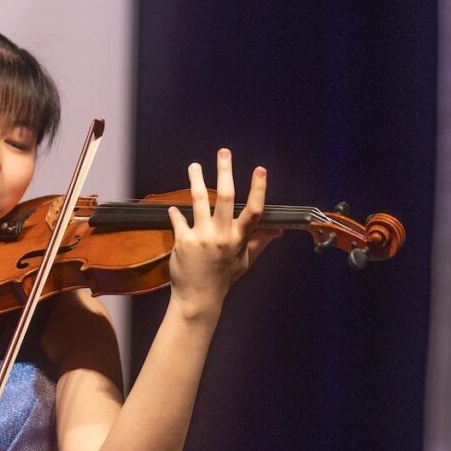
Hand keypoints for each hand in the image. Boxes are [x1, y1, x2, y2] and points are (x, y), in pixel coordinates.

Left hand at [166, 148, 280, 315]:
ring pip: (199, 200)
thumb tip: (277, 230)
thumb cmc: (223, 279)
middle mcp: (222, 236)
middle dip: (225, 171)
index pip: (254, 211)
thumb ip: (260, 243)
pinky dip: (175, 212)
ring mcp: (202, 237)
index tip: (260, 170)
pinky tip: (172, 208)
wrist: (198, 298)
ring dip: (196, 179)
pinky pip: (178, 219)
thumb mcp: (245, 262)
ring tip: (194, 166)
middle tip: (223, 152)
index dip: (258, 189)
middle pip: (226, 197)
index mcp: (239, 240)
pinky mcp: (183, 241)